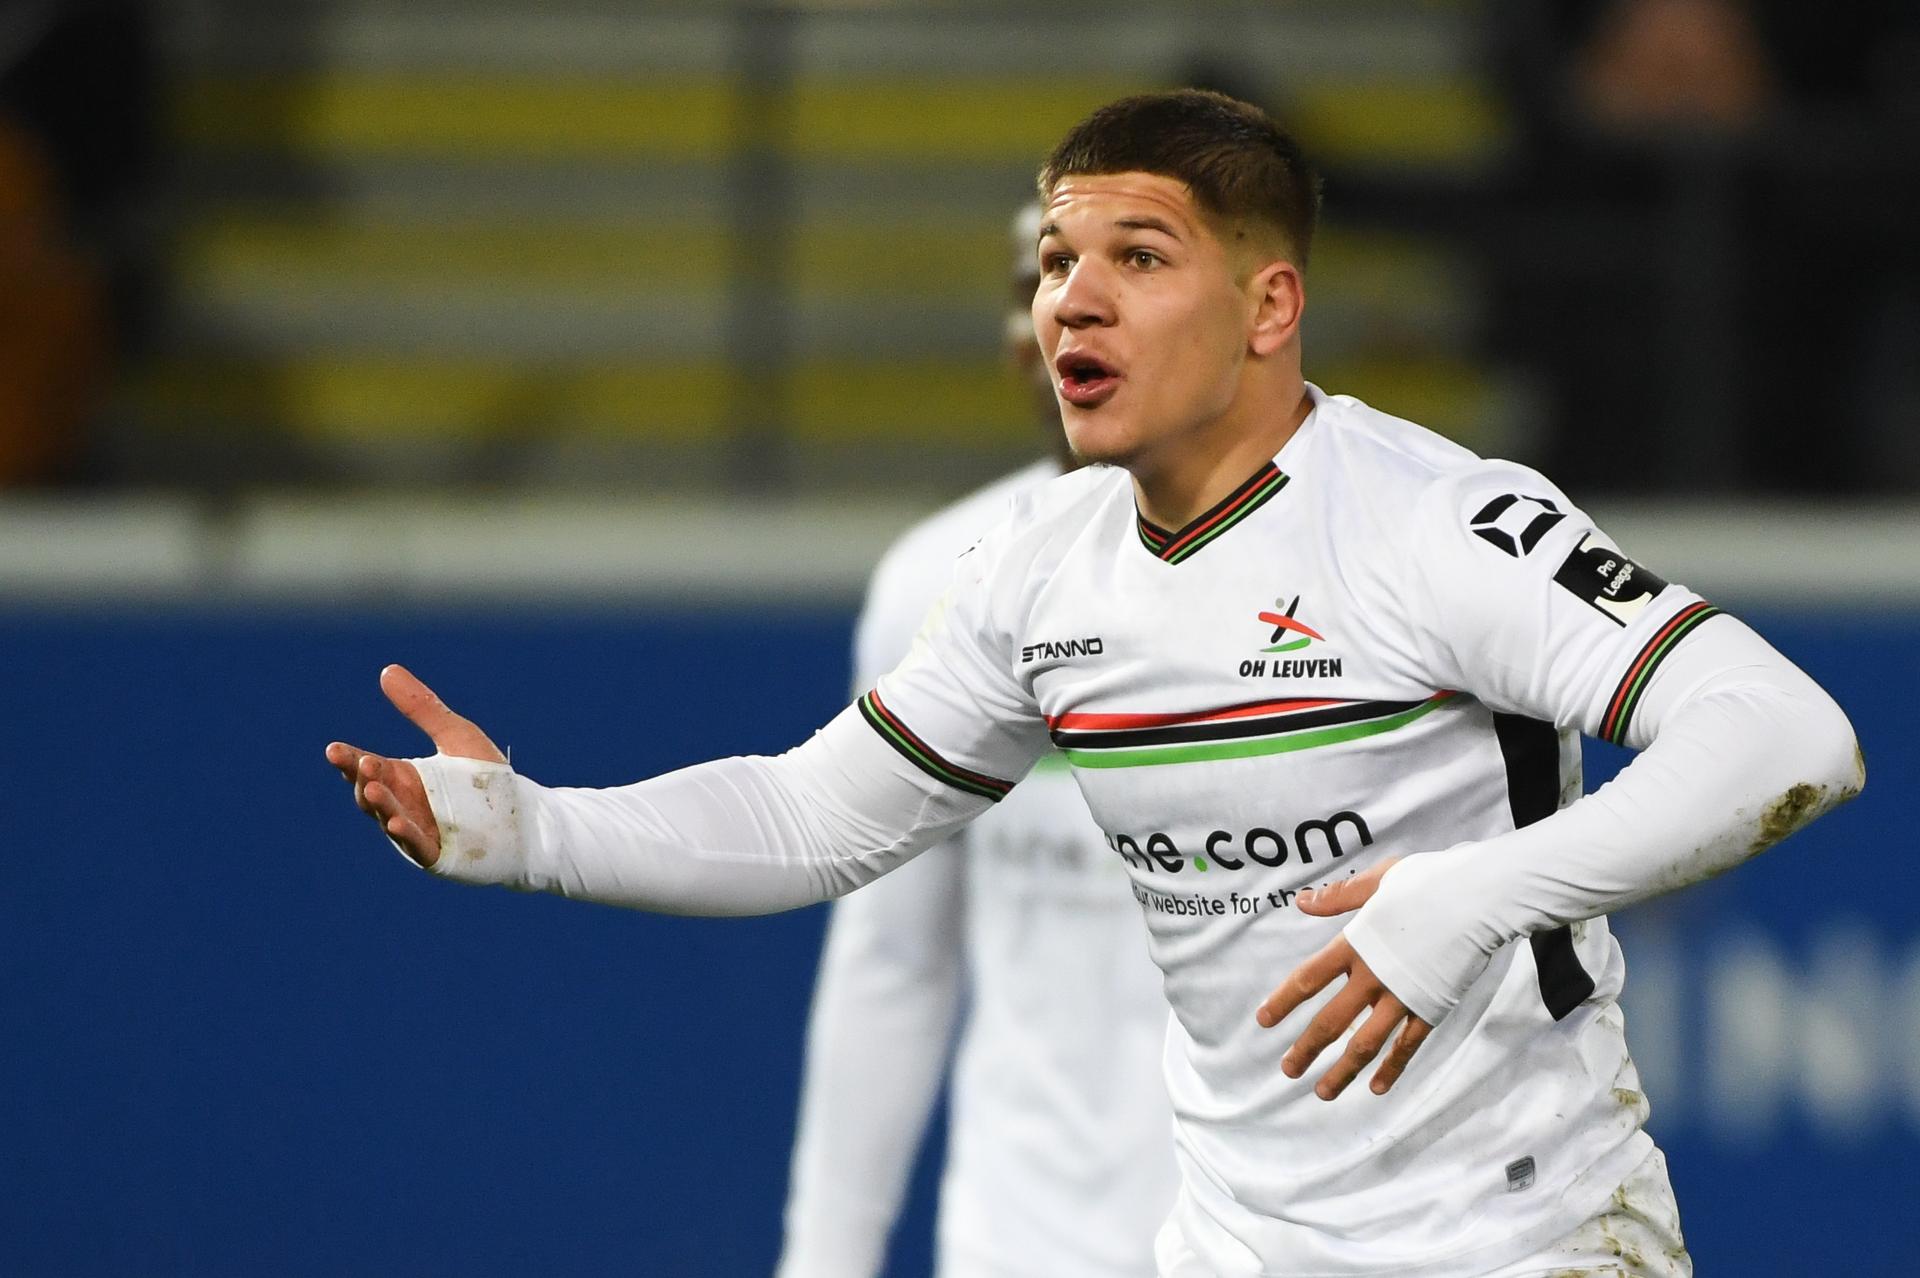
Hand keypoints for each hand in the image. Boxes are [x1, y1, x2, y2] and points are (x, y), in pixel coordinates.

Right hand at [324, 664, 506, 868]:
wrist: (524, 817)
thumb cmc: (487, 779)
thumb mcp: (456, 736)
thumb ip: (423, 708)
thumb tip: (387, 670)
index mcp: (403, 777)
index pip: (367, 767)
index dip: (348, 760)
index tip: (334, 749)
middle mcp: (403, 804)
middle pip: (373, 791)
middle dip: (364, 778)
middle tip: (362, 762)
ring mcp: (417, 829)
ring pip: (389, 817)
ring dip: (380, 805)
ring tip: (372, 789)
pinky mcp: (437, 852)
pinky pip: (417, 844)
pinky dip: (406, 834)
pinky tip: (395, 823)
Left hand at [1254, 858, 1432, 1100]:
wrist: (1482, 900)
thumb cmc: (1430, 884)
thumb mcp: (1379, 880)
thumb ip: (1340, 896)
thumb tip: (1301, 902)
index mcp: (1355, 946)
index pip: (1309, 978)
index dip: (1284, 1000)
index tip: (1264, 1020)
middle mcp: (1373, 978)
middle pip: (1331, 1021)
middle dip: (1307, 1049)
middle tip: (1288, 1070)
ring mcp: (1403, 997)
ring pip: (1366, 1043)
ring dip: (1343, 1070)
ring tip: (1322, 1092)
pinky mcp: (1432, 1009)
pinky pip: (1408, 1045)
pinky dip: (1392, 1068)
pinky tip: (1377, 1088)